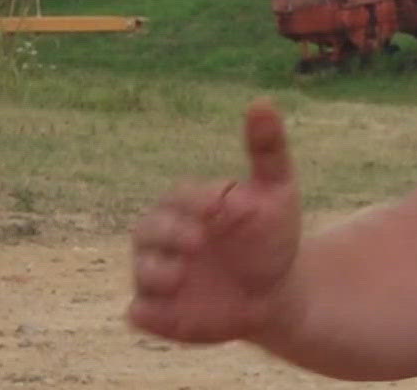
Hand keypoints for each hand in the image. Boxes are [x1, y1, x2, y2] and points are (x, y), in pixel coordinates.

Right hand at [126, 99, 306, 344]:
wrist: (277, 291)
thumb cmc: (271, 235)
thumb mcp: (277, 191)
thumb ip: (267, 148)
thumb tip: (262, 101)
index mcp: (188, 204)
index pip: (179, 197)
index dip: (197, 201)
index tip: (224, 206)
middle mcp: (164, 238)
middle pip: (147, 230)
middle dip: (168, 234)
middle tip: (198, 240)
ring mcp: (158, 276)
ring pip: (141, 271)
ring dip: (154, 273)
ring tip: (181, 276)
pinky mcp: (159, 312)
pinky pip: (140, 313)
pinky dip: (146, 314)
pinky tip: (162, 315)